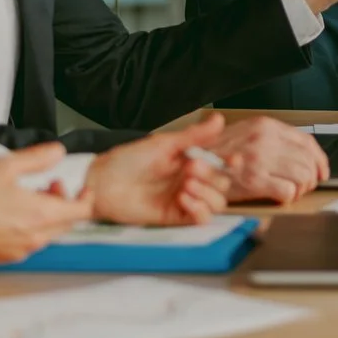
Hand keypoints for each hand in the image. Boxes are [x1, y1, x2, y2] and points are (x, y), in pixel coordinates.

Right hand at [0, 142, 95, 263]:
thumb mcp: (7, 167)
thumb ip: (38, 158)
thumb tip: (59, 152)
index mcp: (42, 215)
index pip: (82, 211)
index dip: (86, 197)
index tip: (81, 187)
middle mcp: (37, 237)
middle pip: (68, 222)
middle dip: (65, 202)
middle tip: (49, 185)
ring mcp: (23, 249)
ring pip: (51, 233)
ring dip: (49, 215)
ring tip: (30, 197)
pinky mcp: (9, 256)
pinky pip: (33, 242)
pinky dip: (34, 227)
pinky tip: (16, 214)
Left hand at [83, 114, 231, 226]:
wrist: (103, 182)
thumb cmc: (128, 160)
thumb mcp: (163, 144)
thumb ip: (194, 136)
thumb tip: (219, 119)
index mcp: (190, 161)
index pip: (220, 164)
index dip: (231, 163)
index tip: (233, 159)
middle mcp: (190, 181)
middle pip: (222, 184)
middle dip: (212, 175)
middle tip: (192, 167)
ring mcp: (184, 200)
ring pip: (216, 203)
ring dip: (207, 193)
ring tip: (186, 185)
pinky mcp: (175, 217)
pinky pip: (200, 218)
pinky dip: (199, 208)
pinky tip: (184, 198)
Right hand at [209, 115, 328, 204]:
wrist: (190, 165)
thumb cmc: (217, 154)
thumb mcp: (246, 134)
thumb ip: (272, 139)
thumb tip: (300, 154)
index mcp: (265, 125)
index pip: (307, 141)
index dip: (319, 160)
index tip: (322, 171)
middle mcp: (265, 139)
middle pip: (308, 161)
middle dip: (310, 178)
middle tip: (303, 186)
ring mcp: (260, 159)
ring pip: (303, 176)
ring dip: (300, 188)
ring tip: (290, 192)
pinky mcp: (254, 180)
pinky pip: (288, 191)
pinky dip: (288, 197)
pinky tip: (278, 197)